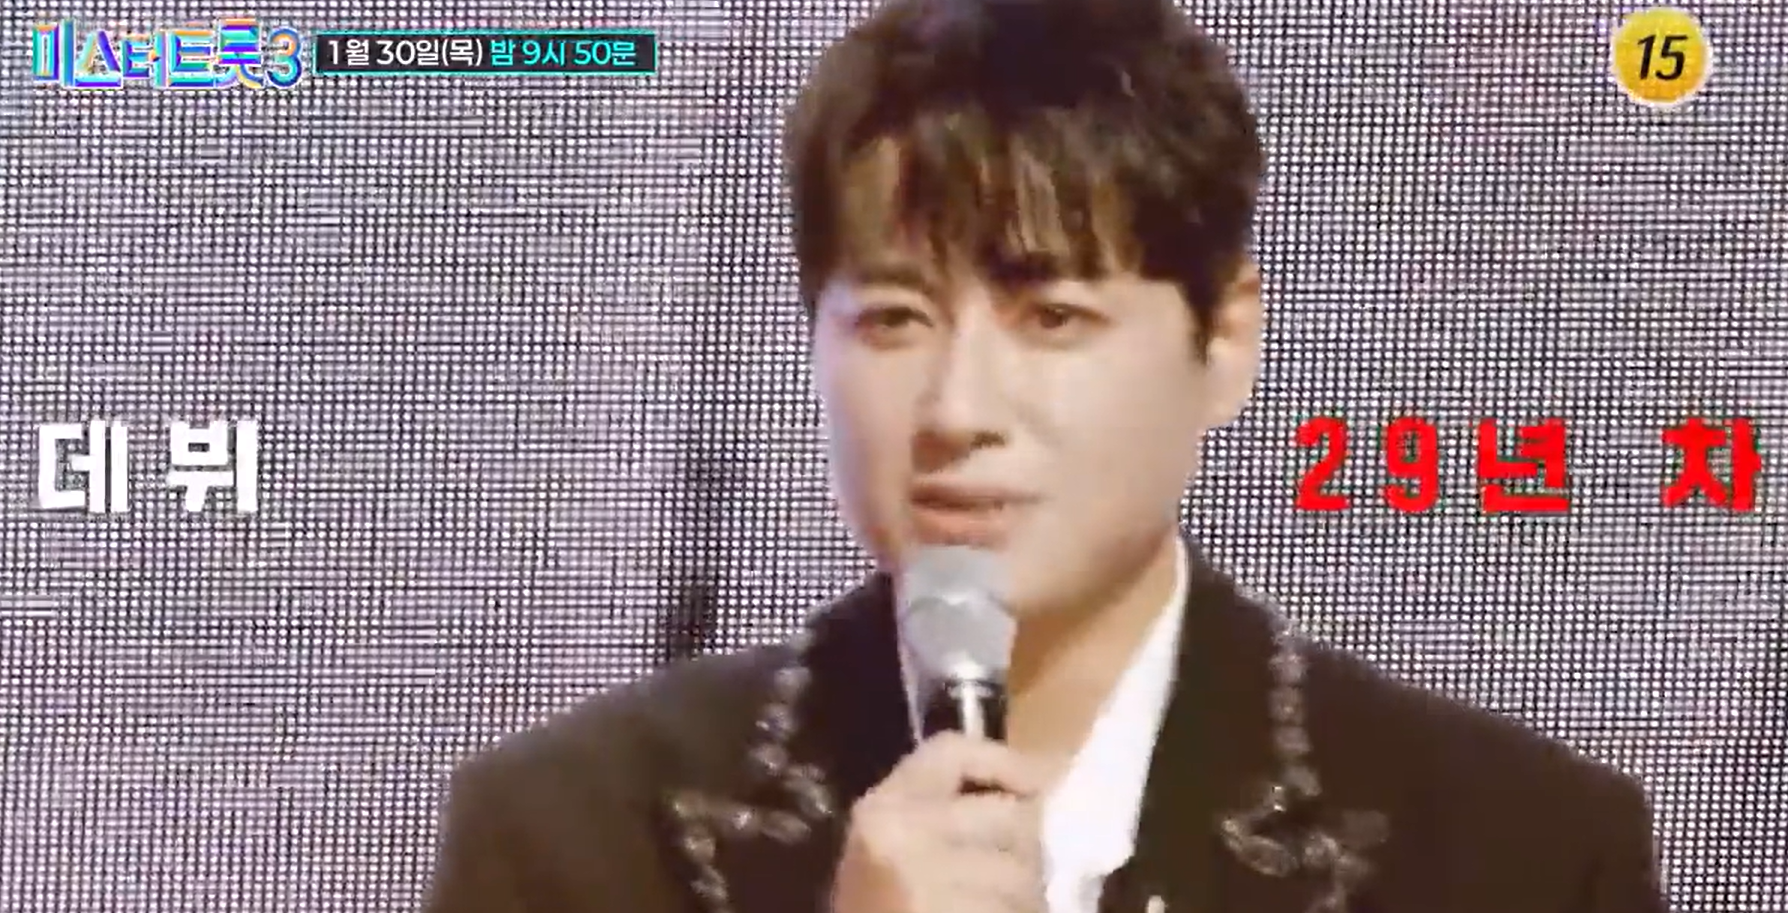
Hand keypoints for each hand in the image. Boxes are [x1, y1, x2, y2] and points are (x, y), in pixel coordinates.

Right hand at [829, 732, 1048, 912]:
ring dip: (1024, 904)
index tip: (1039, 782)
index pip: (950, 752)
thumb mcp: (893, 864)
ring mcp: (928, 883)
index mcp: (878, 813)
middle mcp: (901, 834)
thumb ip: (944, 824)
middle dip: (1023, 855)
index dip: (1004, 762)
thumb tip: (1031, 792)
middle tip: (999, 891)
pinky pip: (1023, 910)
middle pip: (1010, 817)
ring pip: (1025, 876)